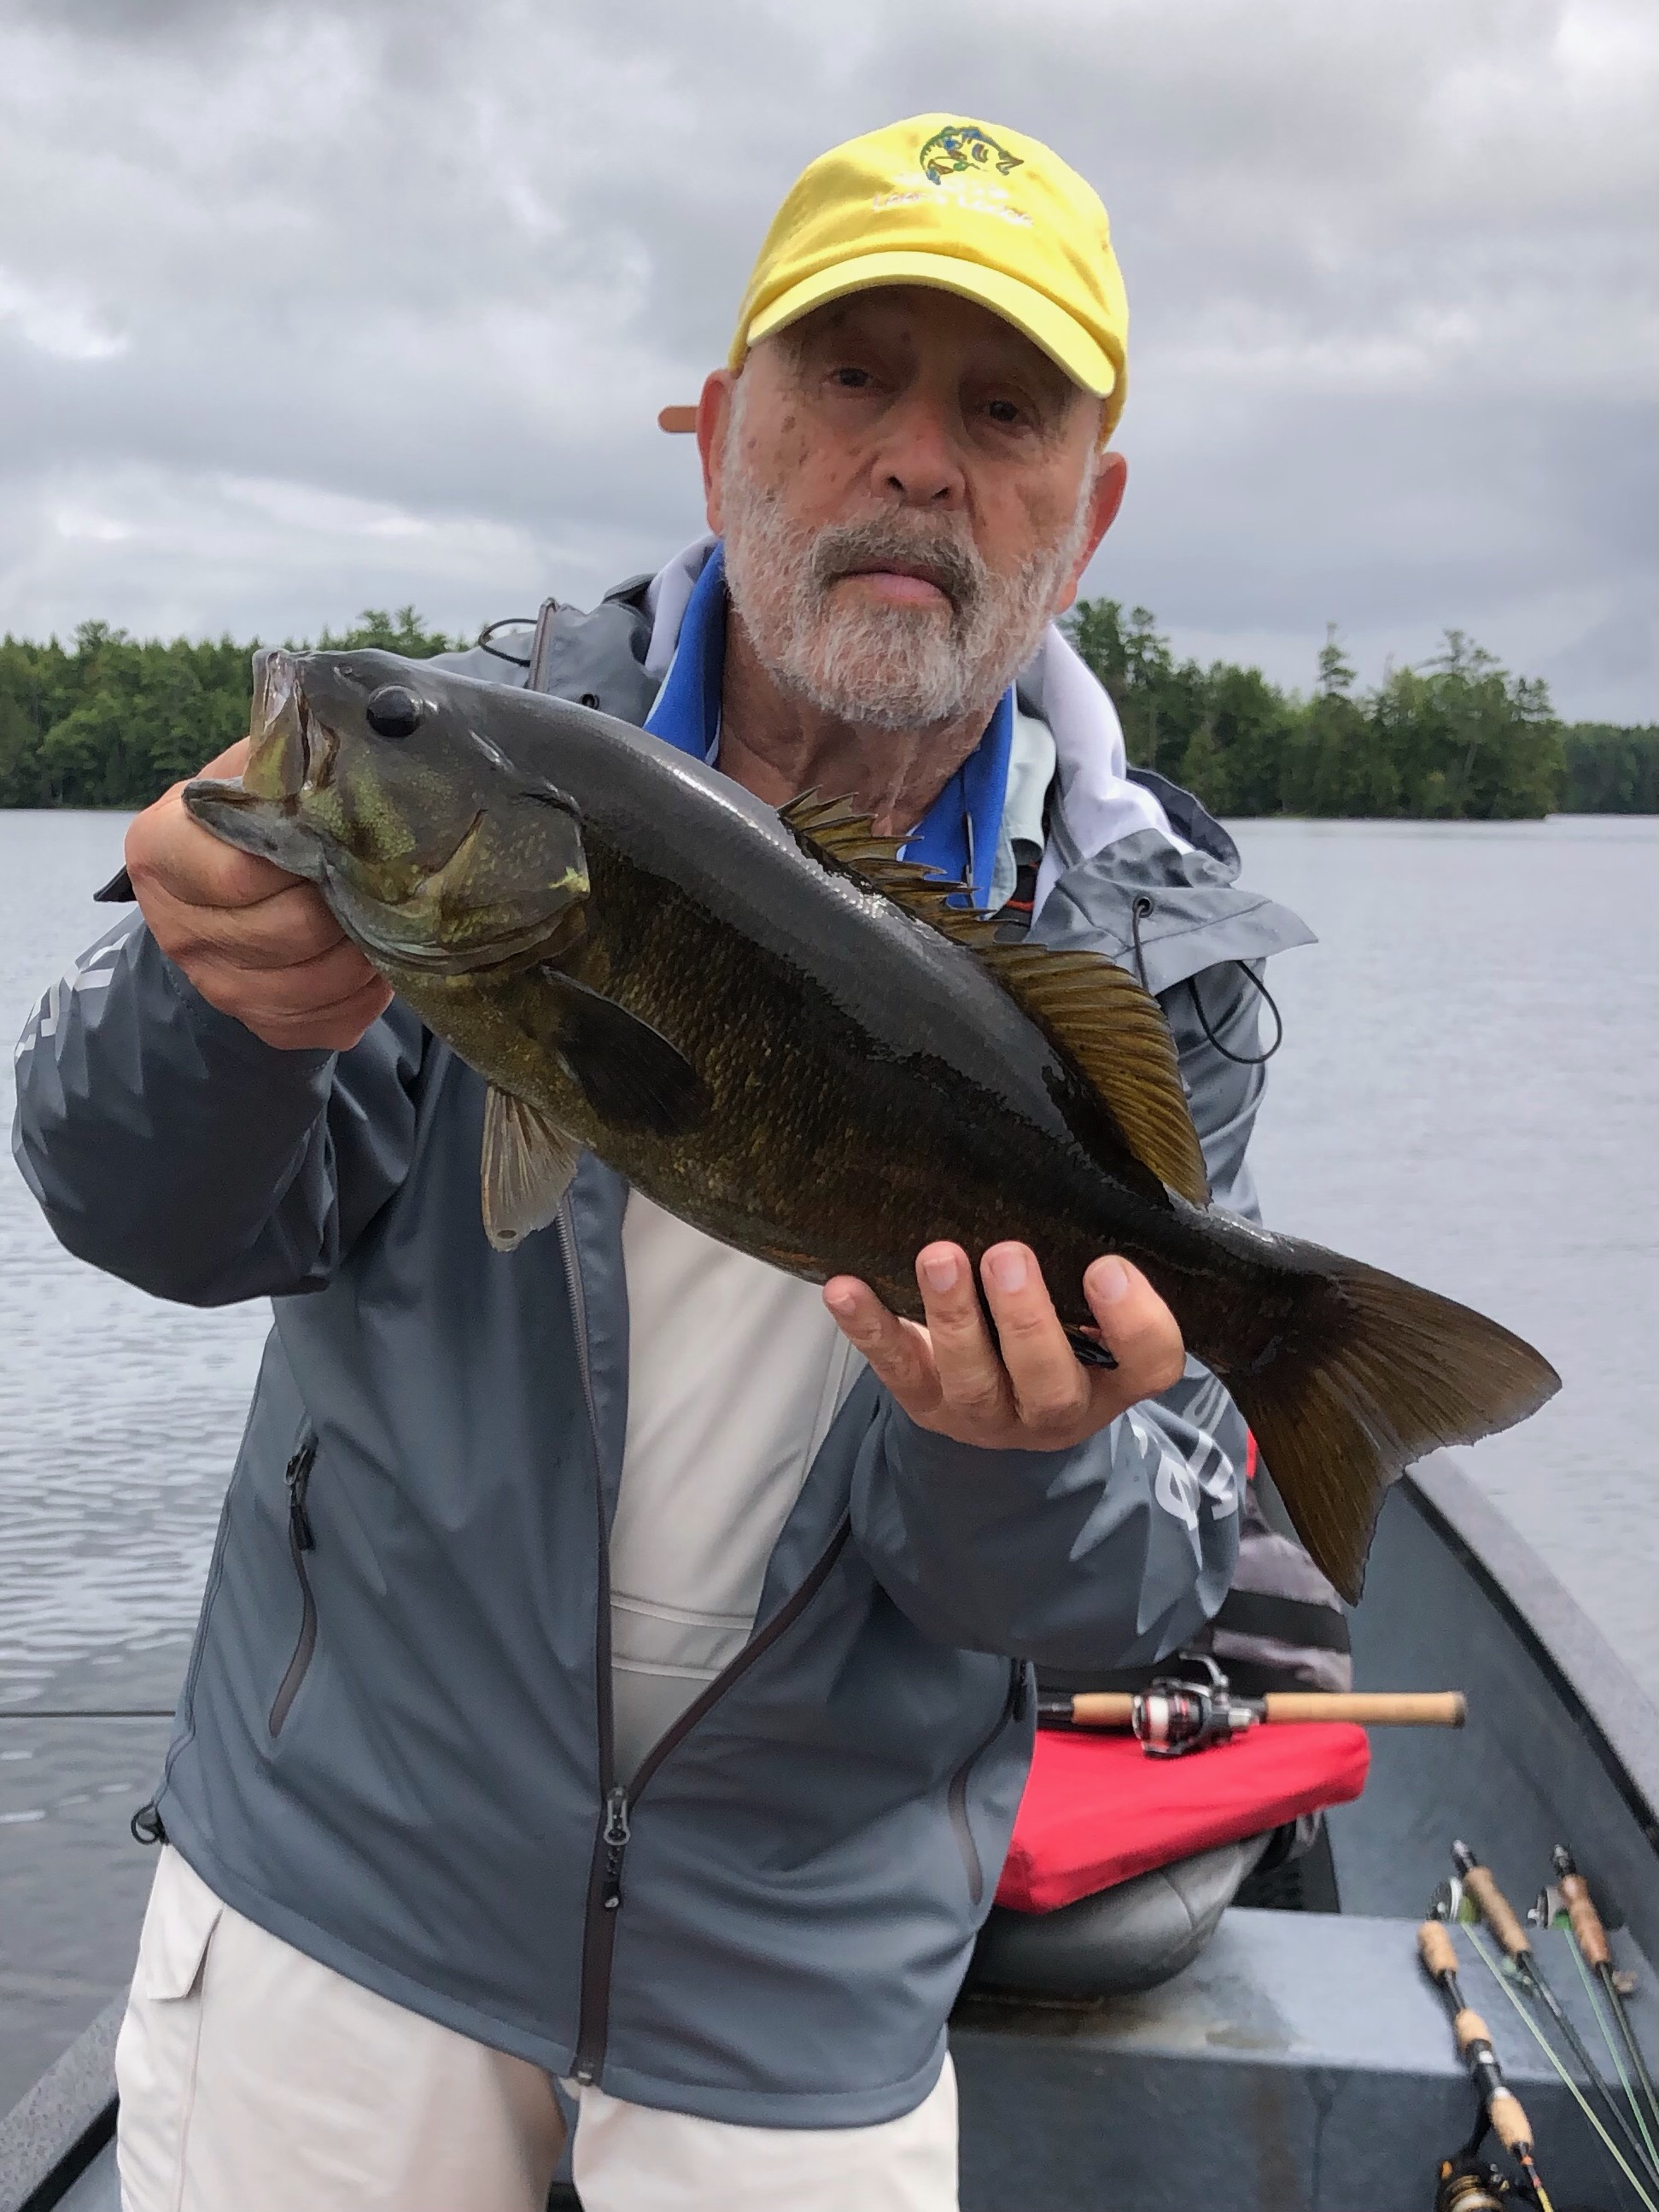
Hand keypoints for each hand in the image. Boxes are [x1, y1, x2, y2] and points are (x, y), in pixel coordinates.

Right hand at [124, 739, 391, 1050]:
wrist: (236, 871)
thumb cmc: (256, 807)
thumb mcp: (258, 767)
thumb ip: (286, 758)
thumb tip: (354, 741)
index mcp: (160, 850)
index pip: (240, 873)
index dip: (304, 859)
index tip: (340, 838)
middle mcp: (174, 926)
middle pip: (285, 932)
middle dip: (346, 906)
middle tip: (381, 880)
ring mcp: (213, 983)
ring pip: (312, 986)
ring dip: (365, 954)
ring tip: (387, 917)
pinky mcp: (258, 1022)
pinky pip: (326, 1023)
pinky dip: (366, 995)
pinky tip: (378, 960)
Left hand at [823, 1243, 1184, 1450]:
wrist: (1001, 1400)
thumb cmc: (1058, 1325)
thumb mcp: (1091, 1305)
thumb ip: (1092, 1260)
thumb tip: (1083, 1173)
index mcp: (1114, 1380)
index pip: (1150, 1365)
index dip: (1136, 1323)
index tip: (1108, 1266)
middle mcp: (1055, 1409)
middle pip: (1050, 1384)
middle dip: (1026, 1321)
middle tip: (1009, 1255)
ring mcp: (986, 1415)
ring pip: (971, 1380)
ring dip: (952, 1317)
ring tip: (939, 1257)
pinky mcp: (925, 1401)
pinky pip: (895, 1368)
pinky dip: (868, 1327)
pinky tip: (845, 1288)